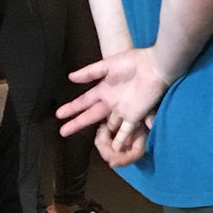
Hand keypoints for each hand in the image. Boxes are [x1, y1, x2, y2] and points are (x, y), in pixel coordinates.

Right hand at [58, 46, 170, 165]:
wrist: (154, 66)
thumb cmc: (133, 62)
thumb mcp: (107, 65)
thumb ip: (89, 73)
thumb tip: (70, 77)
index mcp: (104, 89)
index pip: (84, 101)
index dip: (72, 108)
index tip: (58, 114)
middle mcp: (111, 102)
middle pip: (91, 115)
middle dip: (77, 123)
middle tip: (62, 131)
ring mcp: (123, 110)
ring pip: (108, 126)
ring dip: (101, 136)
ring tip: (92, 145)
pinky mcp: (135, 115)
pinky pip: (126, 131)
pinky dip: (120, 139)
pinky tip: (114, 149)